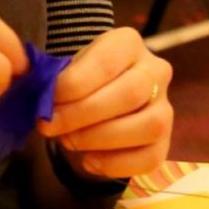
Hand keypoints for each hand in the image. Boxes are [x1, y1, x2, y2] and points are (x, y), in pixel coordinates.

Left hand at [39, 28, 172, 180]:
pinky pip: (151, 158)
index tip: (47, 100)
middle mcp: (155, 71)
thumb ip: (53, 81)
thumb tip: (42, 102)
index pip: (107, 62)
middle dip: (83, 115)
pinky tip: (89, 161)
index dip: (74, 85)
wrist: (98, 96)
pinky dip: (115, 165)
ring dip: (100, 139)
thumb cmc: (79, 80)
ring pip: (150, 126)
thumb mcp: (66, 69)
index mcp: (128, 44)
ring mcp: (165, 107)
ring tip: (69, 141)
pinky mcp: (165, 141)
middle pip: (131, 94)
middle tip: (49, 126)